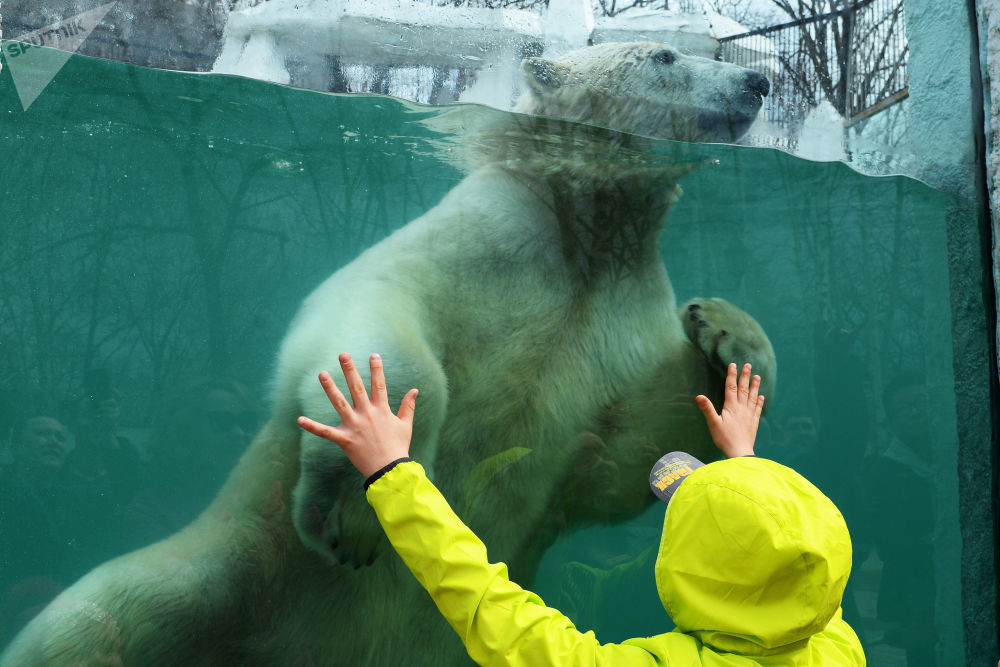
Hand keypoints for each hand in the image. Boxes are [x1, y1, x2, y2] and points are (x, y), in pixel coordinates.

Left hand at [297, 353, 418, 477]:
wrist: (390, 470)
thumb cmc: (398, 447)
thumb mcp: (405, 425)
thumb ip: (408, 406)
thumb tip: (415, 390)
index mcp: (382, 410)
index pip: (379, 385)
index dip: (376, 369)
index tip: (373, 355)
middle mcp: (367, 414)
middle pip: (357, 388)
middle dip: (350, 370)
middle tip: (343, 355)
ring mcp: (355, 426)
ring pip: (340, 403)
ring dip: (330, 388)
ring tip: (322, 373)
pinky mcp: (345, 439)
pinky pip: (325, 432)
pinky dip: (312, 426)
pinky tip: (299, 419)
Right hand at [695, 362, 763, 457]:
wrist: (740, 452)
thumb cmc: (724, 439)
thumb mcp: (713, 423)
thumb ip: (707, 409)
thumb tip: (699, 396)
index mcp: (731, 407)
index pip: (731, 387)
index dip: (732, 375)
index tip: (733, 365)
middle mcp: (742, 409)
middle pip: (744, 389)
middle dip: (745, 377)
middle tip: (748, 365)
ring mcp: (749, 415)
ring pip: (752, 397)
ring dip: (755, 386)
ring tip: (758, 377)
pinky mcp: (753, 423)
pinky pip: (758, 409)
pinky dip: (759, 402)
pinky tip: (761, 397)